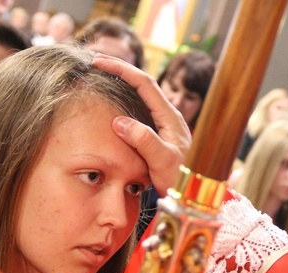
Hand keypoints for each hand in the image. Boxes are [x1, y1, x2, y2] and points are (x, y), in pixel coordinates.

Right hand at [93, 54, 191, 195]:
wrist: (192, 196)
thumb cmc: (181, 180)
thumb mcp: (162, 162)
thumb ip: (144, 141)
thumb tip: (120, 121)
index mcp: (170, 117)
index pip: (145, 83)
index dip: (122, 69)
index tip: (99, 62)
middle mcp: (168, 117)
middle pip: (142, 84)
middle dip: (120, 70)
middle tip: (95, 62)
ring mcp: (163, 126)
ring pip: (140, 97)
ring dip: (121, 84)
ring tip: (101, 76)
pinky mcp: (158, 136)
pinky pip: (139, 111)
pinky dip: (123, 102)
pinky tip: (111, 105)